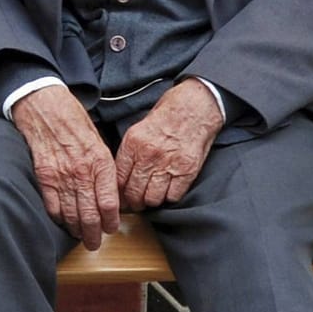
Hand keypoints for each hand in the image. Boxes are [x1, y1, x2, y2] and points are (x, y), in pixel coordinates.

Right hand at [13, 84, 119, 249]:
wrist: (46, 108)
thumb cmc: (74, 122)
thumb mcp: (99, 142)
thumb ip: (104, 169)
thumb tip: (111, 194)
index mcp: (100, 163)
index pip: (109, 203)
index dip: (111, 221)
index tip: (111, 228)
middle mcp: (82, 172)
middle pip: (90, 215)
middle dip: (93, 234)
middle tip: (95, 243)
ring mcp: (61, 176)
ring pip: (71, 214)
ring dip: (76, 230)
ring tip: (79, 237)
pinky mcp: (43, 176)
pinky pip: (52, 206)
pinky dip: (58, 218)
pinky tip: (62, 222)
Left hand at [114, 80, 223, 211]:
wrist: (194, 108)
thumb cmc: (166, 117)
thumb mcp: (138, 130)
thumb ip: (128, 153)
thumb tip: (119, 177)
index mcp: (133, 144)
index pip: (118, 180)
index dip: (118, 194)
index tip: (120, 199)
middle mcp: (149, 156)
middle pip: (134, 193)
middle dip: (133, 202)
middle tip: (135, 203)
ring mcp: (169, 164)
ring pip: (152, 198)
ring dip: (151, 201)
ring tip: (151, 198)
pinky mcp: (187, 171)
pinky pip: (173, 196)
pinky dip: (169, 198)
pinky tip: (167, 191)